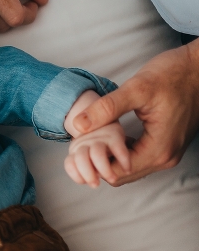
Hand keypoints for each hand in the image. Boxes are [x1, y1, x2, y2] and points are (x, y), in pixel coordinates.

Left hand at [73, 40, 198, 184]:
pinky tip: (107, 135)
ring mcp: (167, 152)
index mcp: (158, 150)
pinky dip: (119, 151)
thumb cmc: (172, 75)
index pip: (116, 174)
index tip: (78, 145)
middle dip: (98, 162)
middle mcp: (165, 158)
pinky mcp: (165, 144)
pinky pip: (137, 157)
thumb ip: (107, 108)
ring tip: (91, 137)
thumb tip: (78, 125)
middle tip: (81, 142)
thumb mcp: (137, 88)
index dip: (93, 163)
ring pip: (129, 168)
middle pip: (122, 175)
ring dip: (108, 157)